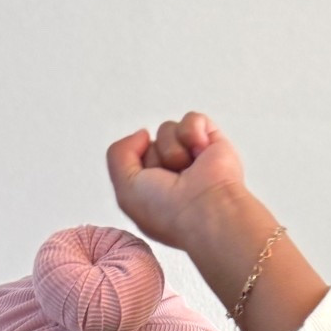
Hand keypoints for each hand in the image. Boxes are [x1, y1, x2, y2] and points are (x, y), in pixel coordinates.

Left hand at [105, 113, 248, 251]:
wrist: (206, 210)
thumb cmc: (168, 211)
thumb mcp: (125, 190)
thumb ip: (118, 155)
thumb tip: (143, 133)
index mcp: (153, 190)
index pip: (134, 159)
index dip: (136, 168)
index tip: (149, 188)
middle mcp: (172, 174)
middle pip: (150, 143)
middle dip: (156, 157)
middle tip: (172, 179)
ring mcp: (192, 157)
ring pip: (168, 129)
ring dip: (173, 149)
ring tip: (188, 169)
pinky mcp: (212, 141)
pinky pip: (191, 118)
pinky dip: (193, 133)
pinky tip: (201, 153)